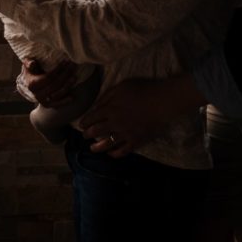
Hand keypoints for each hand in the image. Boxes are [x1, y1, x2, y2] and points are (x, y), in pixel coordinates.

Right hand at [20, 57, 78, 106]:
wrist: (32, 83)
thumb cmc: (32, 70)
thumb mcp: (28, 65)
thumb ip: (29, 63)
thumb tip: (32, 63)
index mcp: (32, 84)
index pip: (48, 77)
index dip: (58, 69)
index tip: (66, 61)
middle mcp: (37, 94)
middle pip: (54, 85)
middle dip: (65, 75)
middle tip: (73, 66)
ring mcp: (42, 101)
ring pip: (57, 94)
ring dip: (67, 86)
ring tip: (74, 77)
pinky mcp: (48, 105)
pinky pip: (57, 104)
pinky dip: (65, 101)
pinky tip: (72, 96)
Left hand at [80, 74, 201, 157]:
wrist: (161, 102)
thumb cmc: (141, 91)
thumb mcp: (121, 87)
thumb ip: (106, 96)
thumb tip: (96, 106)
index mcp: (109, 110)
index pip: (91, 118)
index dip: (84, 122)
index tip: (81, 125)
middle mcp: (114, 124)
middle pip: (96, 132)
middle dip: (87, 134)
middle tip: (84, 135)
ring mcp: (125, 135)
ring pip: (106, 144)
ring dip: (97, 147)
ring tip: (92, 148)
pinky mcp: (135, 141)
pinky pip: (122, 151)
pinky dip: (115, 154)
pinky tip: (111, 153)